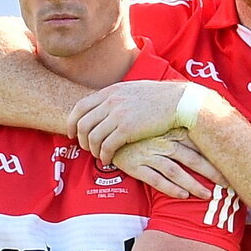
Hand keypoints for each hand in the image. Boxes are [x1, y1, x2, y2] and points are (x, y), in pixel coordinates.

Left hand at [68, 81, 185, 163]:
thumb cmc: (160, 98)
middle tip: (86, 148)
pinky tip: (108, 161)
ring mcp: (117, 116)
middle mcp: (110, 102)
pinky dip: (104, 156)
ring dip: (93, 150)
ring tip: (99, 156)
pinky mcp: (127, 130)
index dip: (72, 122)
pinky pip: (106, 146)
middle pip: (82, 124)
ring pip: (92, 137)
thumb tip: (107, 103)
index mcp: (110, 92)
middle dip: (80, 139)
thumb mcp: (133, 90)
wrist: (179, 102)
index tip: (72, 133)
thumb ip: (117, 96)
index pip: (80, 107)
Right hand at [112, 129, 226, 199]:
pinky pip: (155, 179)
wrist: (107, 126)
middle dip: (212, 172)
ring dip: (193, 184)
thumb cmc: (139, 128)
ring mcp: (149, 154)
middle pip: (193, 158)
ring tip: (208, 196)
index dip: (216, 155)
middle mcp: (163, 142)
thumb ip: (181, 129)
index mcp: (171, 131)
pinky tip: (183, 196)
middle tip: (229, 184)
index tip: (233, 165)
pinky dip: (170, 188)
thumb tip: (207, 136)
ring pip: (176, 171)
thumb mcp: (161, 124)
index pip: (199, 144)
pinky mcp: (136, 165)